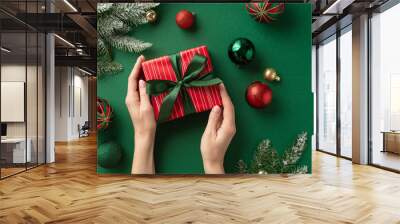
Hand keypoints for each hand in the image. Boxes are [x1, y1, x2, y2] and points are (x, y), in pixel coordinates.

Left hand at [126, 55, 155, 173]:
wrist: (144, 135)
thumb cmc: (146, 123)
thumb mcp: (146, 107)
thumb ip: (143, 93)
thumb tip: (142, 81)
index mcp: (131, 97)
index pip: (132, 79)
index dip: (136, 68)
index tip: (141, 58)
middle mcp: (130, 97)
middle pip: (133, 80)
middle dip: (138, 69)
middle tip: (145, 60)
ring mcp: (133, 100)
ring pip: (136, 84)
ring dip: (141, 75)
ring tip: (147, 67)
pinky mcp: (137, 103)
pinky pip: (139, 89)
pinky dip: (143, 82)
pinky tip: (149, 80)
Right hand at [200, 84, 235, 173]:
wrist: (213, 162)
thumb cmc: (209, 150)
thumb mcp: (209, 134)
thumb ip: (213, 119)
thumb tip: (217, 106)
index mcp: (228, 126)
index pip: (228, 107)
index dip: (225, 95)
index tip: (220, 85)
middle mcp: (231, 126)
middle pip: (230, 107)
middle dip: (225, 96)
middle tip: (218, 85)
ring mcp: (230, 128)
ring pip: (228, 111)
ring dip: (224, 101)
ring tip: (217, 91)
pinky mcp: (226, 129)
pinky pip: (225, 115)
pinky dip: (222, 108)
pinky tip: (217, 104)